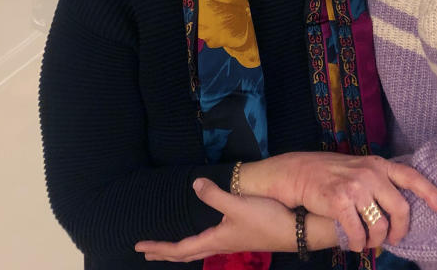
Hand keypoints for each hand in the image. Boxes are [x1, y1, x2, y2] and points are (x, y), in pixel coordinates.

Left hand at [135, 178, 297, 262]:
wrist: (297, 231)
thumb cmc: (267, 219)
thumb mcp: (239, 204)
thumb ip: (215, 195)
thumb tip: (194, 183)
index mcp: (216, 239)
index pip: (180, 249)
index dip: (159, 248)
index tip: (139, 247)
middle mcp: (221, 244)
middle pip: (187, 253)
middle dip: (166, 253)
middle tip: (147, 252)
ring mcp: (232, 243)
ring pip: (199, 250)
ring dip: (181, 250)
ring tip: (171, 249)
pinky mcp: (241, 238)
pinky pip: (211, 245)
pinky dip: (198, 244)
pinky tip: (206, 237)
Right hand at [242, 152, 436, 252]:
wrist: (297, 172)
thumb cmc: (330, 174)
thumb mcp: (359, 168)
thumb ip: (379, 181)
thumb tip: (400, 207)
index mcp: (379, 164)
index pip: (413, 177)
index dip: (432, 195)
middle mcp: (371, 172)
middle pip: (401, 208)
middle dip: (401, 230)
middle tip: (394, 240)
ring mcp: (356, 186)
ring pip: (380, 225)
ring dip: (376, 240)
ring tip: (369, 243)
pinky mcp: (340, 201)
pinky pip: (359, 232)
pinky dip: (358, 243)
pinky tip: (354, 243)